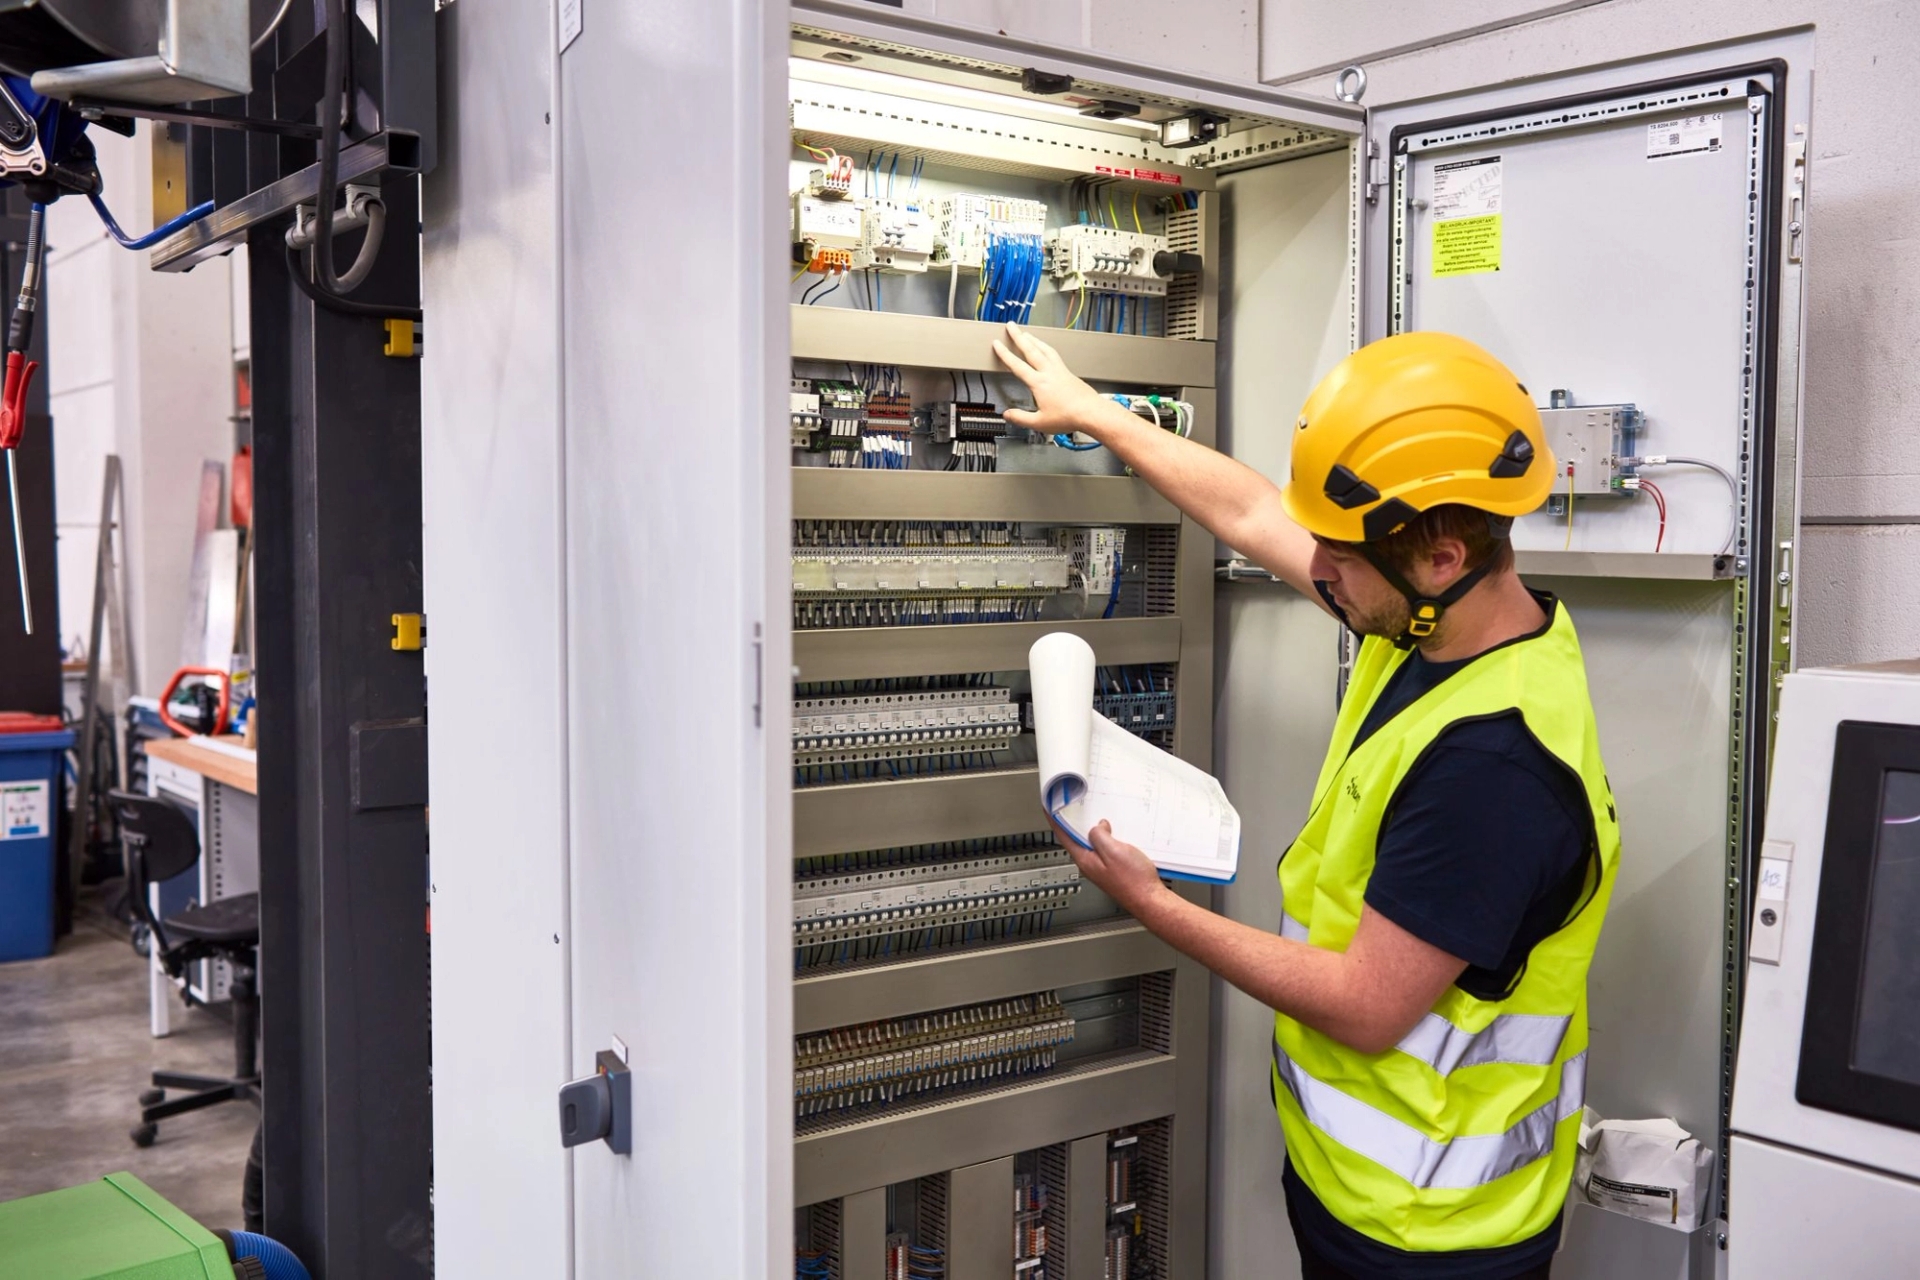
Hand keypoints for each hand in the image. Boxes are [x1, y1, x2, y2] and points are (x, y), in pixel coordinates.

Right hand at [992, 323, 1108, 437]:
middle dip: (1018, 336)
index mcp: (1039, 383)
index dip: (1005, 354)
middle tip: (1011, 326)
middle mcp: (1049, 373)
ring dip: (1033, 340)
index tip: (998, 344)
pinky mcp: (1068, 372)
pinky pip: (1054, 354)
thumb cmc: (1069, 417)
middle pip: (1031, 350)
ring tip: (1026, 333)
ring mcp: (1060, 370)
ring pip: (1044, 349)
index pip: (1018, 365)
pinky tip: (1046, 348)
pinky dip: (1046, 347)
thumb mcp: (1040, 423)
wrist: (1091, 412)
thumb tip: (1008, 415)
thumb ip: (1021, 418)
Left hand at [1050, 817, 1168, 915]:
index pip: (1063, 836)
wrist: (1150, 899)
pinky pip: (1106, 849)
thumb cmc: (1134, 881)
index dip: (1054, 819)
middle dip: (1074, 822)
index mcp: (1085, 860)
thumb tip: (1097, 827)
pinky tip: (1116, 834)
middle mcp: (1090, 864)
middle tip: (1073, 805)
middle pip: (1076, 839)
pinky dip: (1108, 838)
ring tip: (1098, 817)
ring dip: (1095, 830)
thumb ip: (1100, 836)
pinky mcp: (1113, 868)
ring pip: (1093, 843)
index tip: (1048, 806)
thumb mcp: (1114, 851)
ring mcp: (1101, 867)